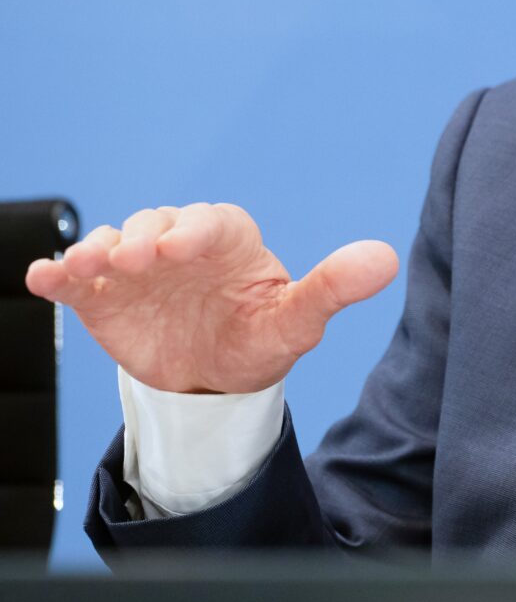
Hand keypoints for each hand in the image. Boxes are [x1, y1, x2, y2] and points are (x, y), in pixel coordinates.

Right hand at [25, 203, 397, 393]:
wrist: (213, 379)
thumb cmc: (260, 338)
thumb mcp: (296, 320)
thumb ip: (334, 288)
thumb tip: (386, 259)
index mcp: (228, 239)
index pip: (210, 222)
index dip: (194, 229)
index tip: (179, 245)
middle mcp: (177, 243)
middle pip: (152, 224)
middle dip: (139, 236)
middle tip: (132, 258)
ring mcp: (135, 267)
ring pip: (109, 244)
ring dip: (94, 251)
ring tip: (85, 266)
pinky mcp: (101, 295)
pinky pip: (74, 279)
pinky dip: (57, 275)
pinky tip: (43, 281)